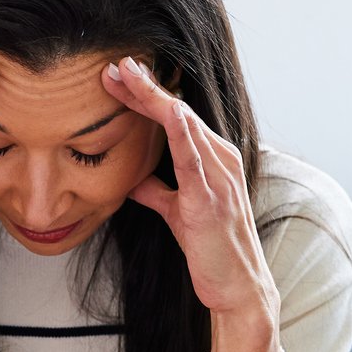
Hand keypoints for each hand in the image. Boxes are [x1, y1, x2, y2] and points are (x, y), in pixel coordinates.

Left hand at [103, 57, 280, 351]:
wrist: (237, 287)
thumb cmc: (210, 249)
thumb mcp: (176, 212)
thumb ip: (156, 190)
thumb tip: (132, 179)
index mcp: (213, 158)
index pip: (175, 117)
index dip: (145, 95)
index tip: (116, 77)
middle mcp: (221, 158)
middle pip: (178, 111)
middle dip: (145, 86)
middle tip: (114, 65)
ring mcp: (219, 176)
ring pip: (184, 124)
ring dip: (154, 97)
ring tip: (126, 76)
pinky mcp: (212, 199)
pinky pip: (194, 157)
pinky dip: (180, 130)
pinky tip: (164, 110)